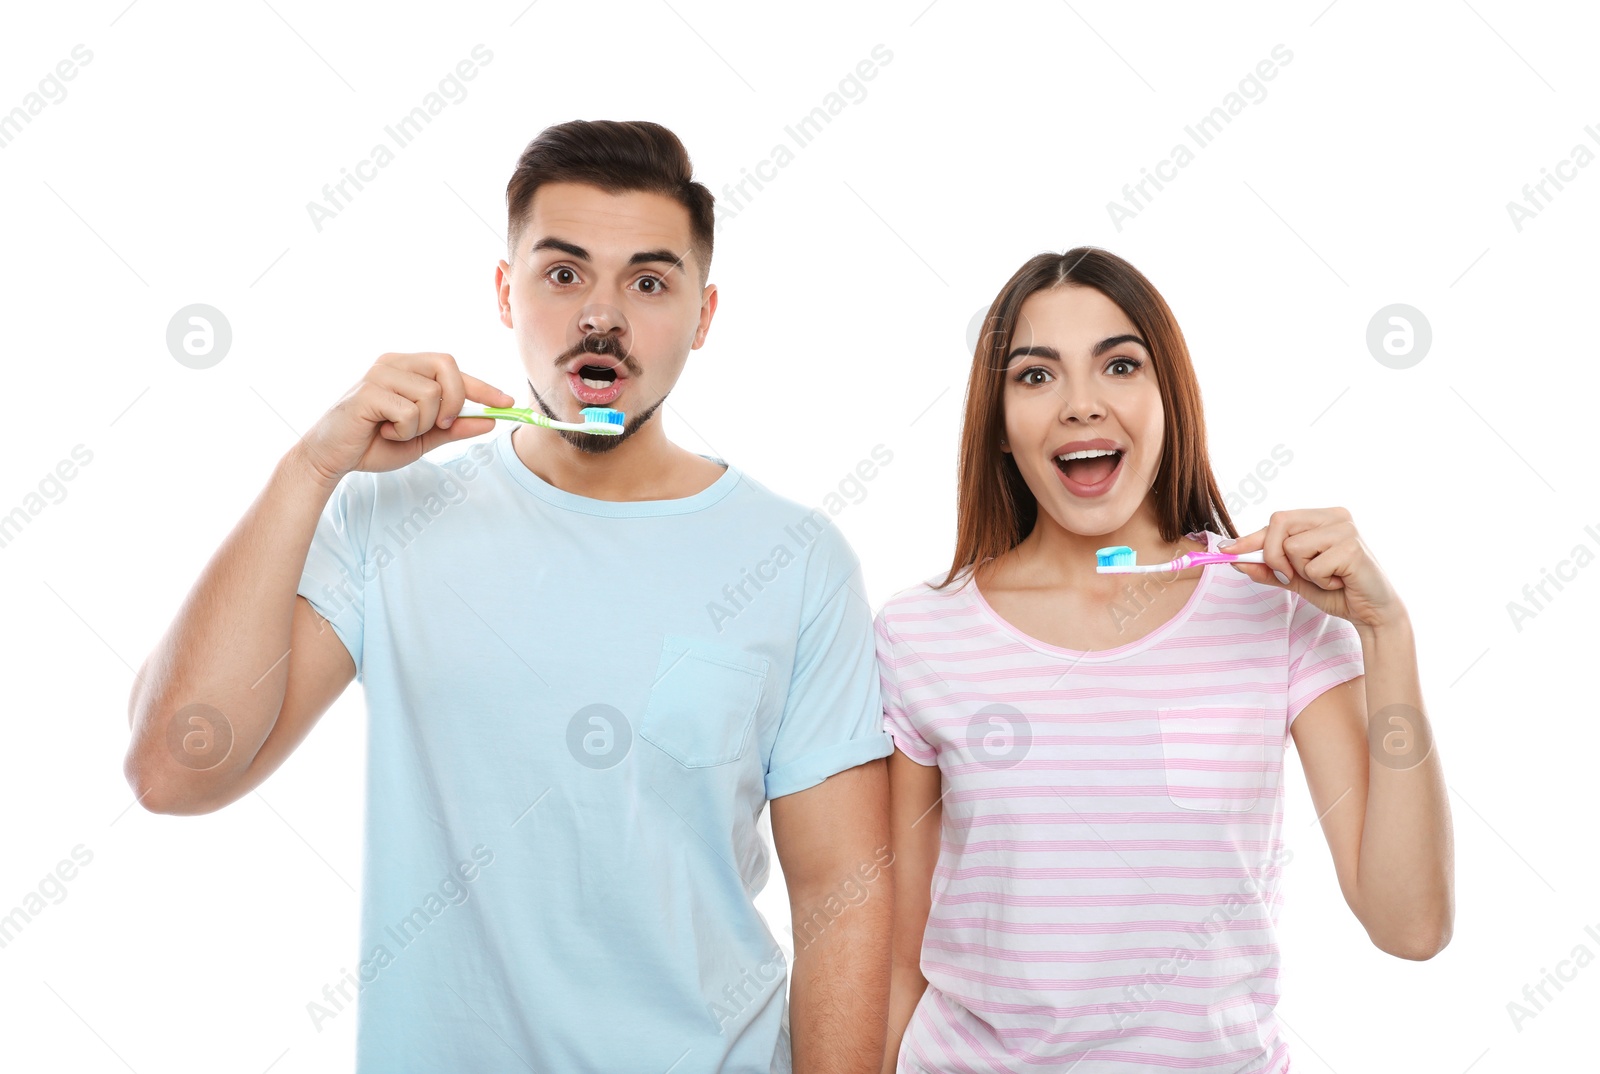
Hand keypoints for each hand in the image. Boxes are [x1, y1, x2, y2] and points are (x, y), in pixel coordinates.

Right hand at [297, 352, 515, 485]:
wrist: (331, 458)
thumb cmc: (374, 444)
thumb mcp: (423, 439)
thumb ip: (453, 428)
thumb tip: (490, 421)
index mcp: (408, 367)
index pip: (454, 368)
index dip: (484, 386)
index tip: (508, 403)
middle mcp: (395, 363)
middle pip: (449, 367)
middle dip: (456, 401)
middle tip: (440, 424)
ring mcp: (380, 374)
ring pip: (431, 394)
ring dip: (422, 424)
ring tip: (398, 431)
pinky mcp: (368, 392)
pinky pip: (409, 411)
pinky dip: (404, 431)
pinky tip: (384, 432)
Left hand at [1221, 508, 1405, 632]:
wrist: (1372, 613)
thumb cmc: (1337, 591)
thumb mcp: (1296, 580)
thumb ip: (1268, 569)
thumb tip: (1235, 561)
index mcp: (1322, 516)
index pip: (1277, 520)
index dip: (1249, 537)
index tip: (1225, 551)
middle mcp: (1335, 516)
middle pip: (1279, 524)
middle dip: (1274, 556)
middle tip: (1293, 575)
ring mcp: (1346, 529)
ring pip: (1293, 547)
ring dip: (1303, 572)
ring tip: (1328, 577)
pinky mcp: (1353, 548)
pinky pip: (1313, 566)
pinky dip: (1320, 582)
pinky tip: (1340, 582)